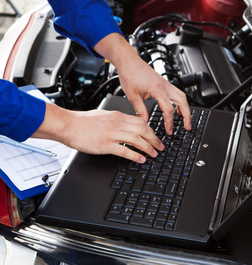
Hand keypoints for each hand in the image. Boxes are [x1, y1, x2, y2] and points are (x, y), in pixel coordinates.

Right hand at [33, 102, 163, 162]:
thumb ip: (116, 120)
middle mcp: (117, 123)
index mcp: (118, 116)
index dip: (151, 130)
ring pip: (137, 140)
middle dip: (154, 139)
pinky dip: (135, 155)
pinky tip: (141, 159)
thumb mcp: (104, 115)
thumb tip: (126, 124)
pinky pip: (125, 150)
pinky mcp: (105, 145)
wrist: (69, 125)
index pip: (140, 122)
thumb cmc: (83, 121)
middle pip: (142, 130)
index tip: (155, 137)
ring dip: (148, 148)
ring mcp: (112, 134)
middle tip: (160, 147)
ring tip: (154, 154)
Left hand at [94, 33, 191, 134]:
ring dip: (185, 108)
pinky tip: (176, 108)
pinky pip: (176, 92)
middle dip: (187, 115)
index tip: (169, 131)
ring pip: (182, 95)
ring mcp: (165, 83)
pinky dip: (179, 101)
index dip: (169, 122)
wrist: (129, 61)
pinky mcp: (163, 82)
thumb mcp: (132, 96)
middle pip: (182, 101)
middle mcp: (164, 85)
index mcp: (157, 89)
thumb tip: (145, 122)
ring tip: (184, 119)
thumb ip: (140, 110)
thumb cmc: (129, 74)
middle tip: (187, 127)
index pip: (168, 109)